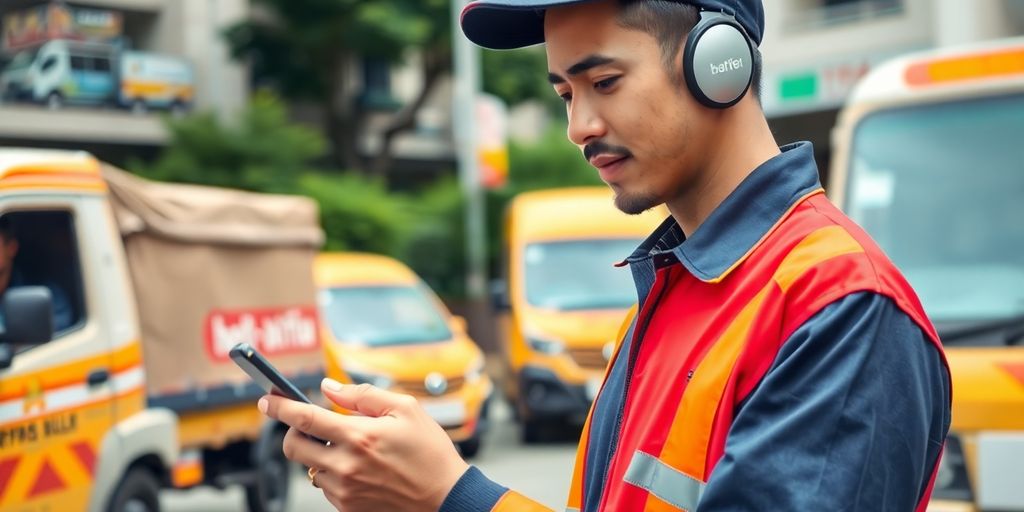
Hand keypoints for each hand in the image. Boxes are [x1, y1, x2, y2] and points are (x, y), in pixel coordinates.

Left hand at [258, 378, 469, 511]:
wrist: (446, 498)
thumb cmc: (430, 452)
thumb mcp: (406, 409)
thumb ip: (363, 395)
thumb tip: (330, 387)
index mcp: (359, 436)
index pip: (304, 418)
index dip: (280, 406)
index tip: (267, 399)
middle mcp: (346, 465)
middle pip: (293, 448)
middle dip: (294, 432)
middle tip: (311, 425)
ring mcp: (345, 490)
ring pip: (309, 467)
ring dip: (319, 454)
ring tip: (351, 449)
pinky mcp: (348, 507)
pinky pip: (326, 486)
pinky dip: (333, 472)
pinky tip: (360, 467)